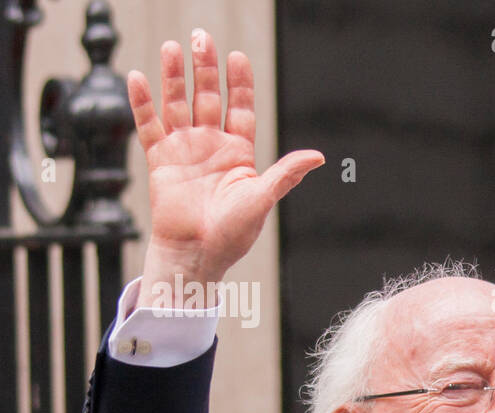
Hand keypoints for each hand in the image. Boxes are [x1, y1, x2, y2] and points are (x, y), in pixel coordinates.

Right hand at [130, 29, 323, 307]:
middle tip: (202, 38)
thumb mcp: (263, 198)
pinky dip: (142, 102)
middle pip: (207, 97)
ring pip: (177, 104)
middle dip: (204, 69)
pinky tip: (139, 77)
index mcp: (238, 153)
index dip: (238, 83)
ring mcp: (184, 150)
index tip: (236, 57)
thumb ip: (286, 173)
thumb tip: (319, 157)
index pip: (239, 108)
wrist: (197, 254)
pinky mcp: (160, 160)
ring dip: (174, 77)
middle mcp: (210, 146)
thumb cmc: (232, 233)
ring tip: (173, 47)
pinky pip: (149, 125)